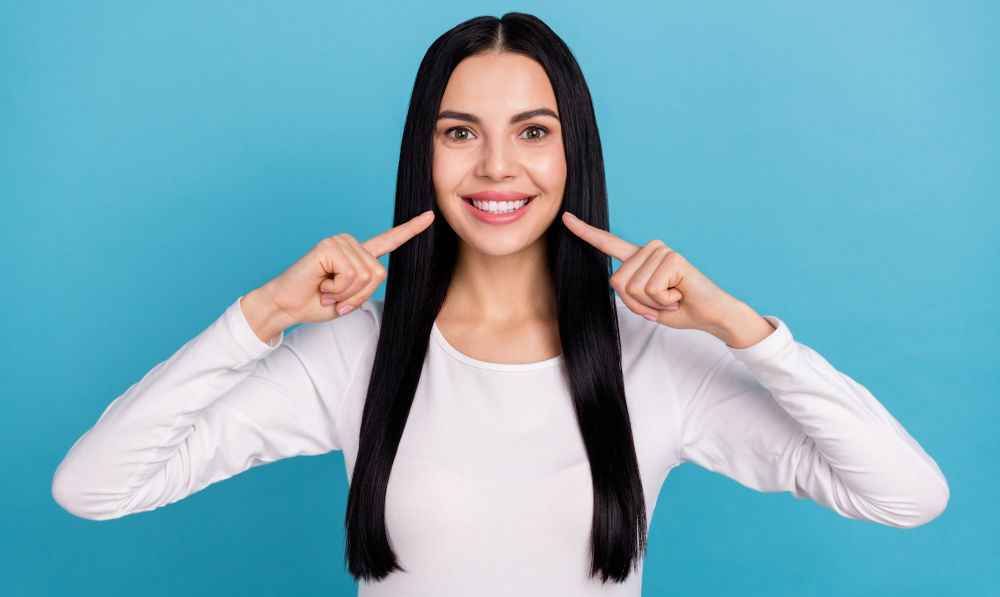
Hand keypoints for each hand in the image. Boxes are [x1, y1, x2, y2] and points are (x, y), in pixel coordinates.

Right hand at [260, 210, 434, 326]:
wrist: (287, 306)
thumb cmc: (316, 304)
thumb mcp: (350, 300)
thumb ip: (366, 288)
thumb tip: (375, 273)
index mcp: (359, 255)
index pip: (389, 241)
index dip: (410, 230)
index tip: (430, 216)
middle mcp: (351, 244)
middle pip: (379, 274)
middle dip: (359, 295)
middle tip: (335, 296)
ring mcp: (340, 242)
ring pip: (366, 276)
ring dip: (345, 293)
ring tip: (326, 291)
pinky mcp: (329, 246)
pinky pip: (350, 274)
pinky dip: (337, 289)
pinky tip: (321, 285)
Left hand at [561, 211, 739, 333]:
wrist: (711, 314)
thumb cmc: (679, 309)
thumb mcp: (646, 305)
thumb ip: (630, 294)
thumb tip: (620, 282)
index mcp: (638, 259)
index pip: (608, 244)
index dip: (585, 233)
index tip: (566, 218)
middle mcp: (648, 250)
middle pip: (617, 282)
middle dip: (636, 303)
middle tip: (662, 302)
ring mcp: (661, 251)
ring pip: (633, 287)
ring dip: (652, 303)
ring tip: (672, 297)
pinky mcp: (673, 258)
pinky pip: (651, 289)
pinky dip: (664, 301)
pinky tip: (679, 295)